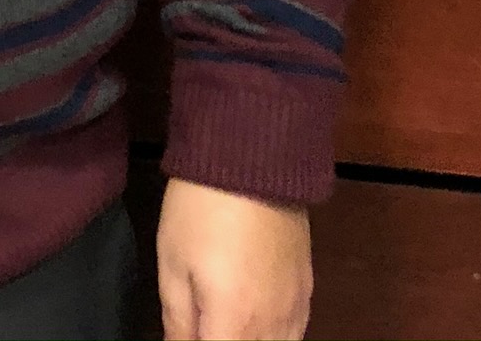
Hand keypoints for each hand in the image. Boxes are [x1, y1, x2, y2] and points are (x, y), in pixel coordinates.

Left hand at [156, 179, 311, 340]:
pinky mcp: (308, 288)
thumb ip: (178, 320)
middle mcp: (273, 327)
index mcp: (236, 324)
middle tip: (203, 323)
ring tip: (226, 322)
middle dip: (224, 339)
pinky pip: (296, 333)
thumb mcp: (173, 262)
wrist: (251, 157)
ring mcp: (296, 308)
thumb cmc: (200, 209)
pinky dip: (275, 337)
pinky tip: (257, 325)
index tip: (186, 332)